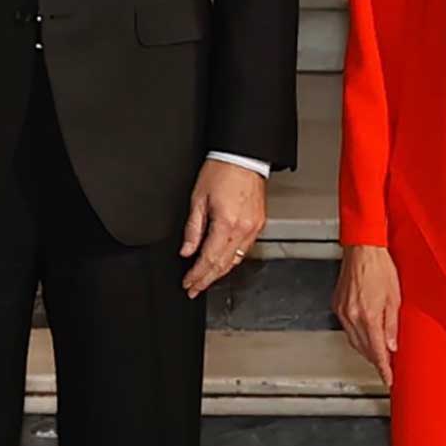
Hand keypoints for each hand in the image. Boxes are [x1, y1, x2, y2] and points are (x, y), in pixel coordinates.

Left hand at [180, 159, 265, 297]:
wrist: (244, 157)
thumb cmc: (221, 171)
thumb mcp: (198, 198)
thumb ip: (193, 228)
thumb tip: (187, 250)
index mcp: (226, 223)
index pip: (209, 259)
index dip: (197, 275)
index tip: (188, 283)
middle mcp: (243, 229)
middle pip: (223, 265)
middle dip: (207, 280)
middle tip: (194, 289)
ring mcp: (253, 228)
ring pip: (236, 261)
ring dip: (220, 272)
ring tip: (206, 280)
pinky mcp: (259, 224)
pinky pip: (245, 250)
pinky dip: (232, 260)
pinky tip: (223, 262)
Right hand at [333, 243, 401, 388]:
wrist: (362, 249)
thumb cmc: (381, 267)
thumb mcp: (395, 297)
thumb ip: (393, 325)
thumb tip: (392, 346)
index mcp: (368, 316)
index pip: (377, 351)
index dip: (384, 369)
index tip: (388, 379)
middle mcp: (352, 316)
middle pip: (364, 349)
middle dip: (376, 361)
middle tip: (387, 369)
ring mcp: (342, 311)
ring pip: (354, 341)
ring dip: (366, 350)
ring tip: (378, 355)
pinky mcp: (337, 305)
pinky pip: (347, 329)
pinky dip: (357, 336)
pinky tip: (365, 336)